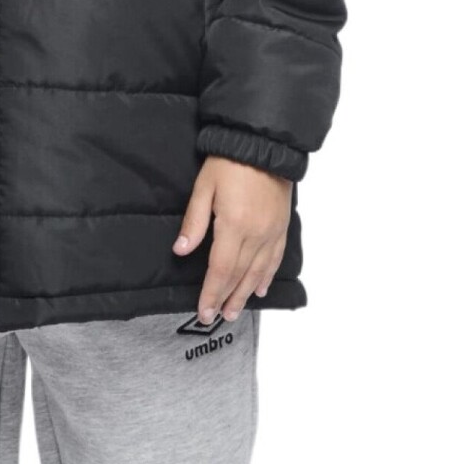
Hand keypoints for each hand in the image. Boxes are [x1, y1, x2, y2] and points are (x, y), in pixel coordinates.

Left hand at [173, 155, 291, 322]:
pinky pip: (275, 258)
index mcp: (234, 225)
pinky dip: (266, 276)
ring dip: (245, 294)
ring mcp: (272, 232)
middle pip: (239, 275)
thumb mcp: (205, 187)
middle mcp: (256, 234)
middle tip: (216, 318)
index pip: (220, 269)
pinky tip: (260, 288)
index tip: (204, 311)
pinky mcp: (282, 227)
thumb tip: (181, 250)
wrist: (264, 144)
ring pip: (258, 272)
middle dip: (226, 299)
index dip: (211, 293)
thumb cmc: (229, 162)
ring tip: (235, 312)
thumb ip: (194, 221)